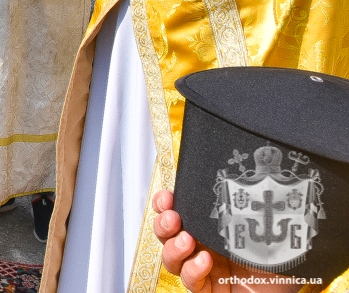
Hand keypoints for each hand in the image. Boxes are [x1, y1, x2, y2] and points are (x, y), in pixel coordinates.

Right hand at [154, 191, 301, 292]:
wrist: (292, 290)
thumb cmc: (286, 257)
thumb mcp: (268, 224)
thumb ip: (254, 205)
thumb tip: (253, 174)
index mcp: (211, 228)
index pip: (179, 212)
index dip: (165, 204)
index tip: (168, 196)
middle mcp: (203, 247)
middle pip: (166, 235)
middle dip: (163, 224)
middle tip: (172, 217)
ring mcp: (206, 271)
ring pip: (171, 260)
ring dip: (173, 248)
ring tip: (186, 241)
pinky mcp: (211, 292)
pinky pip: (191, 283)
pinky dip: (192, 271)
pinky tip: (204, 262)